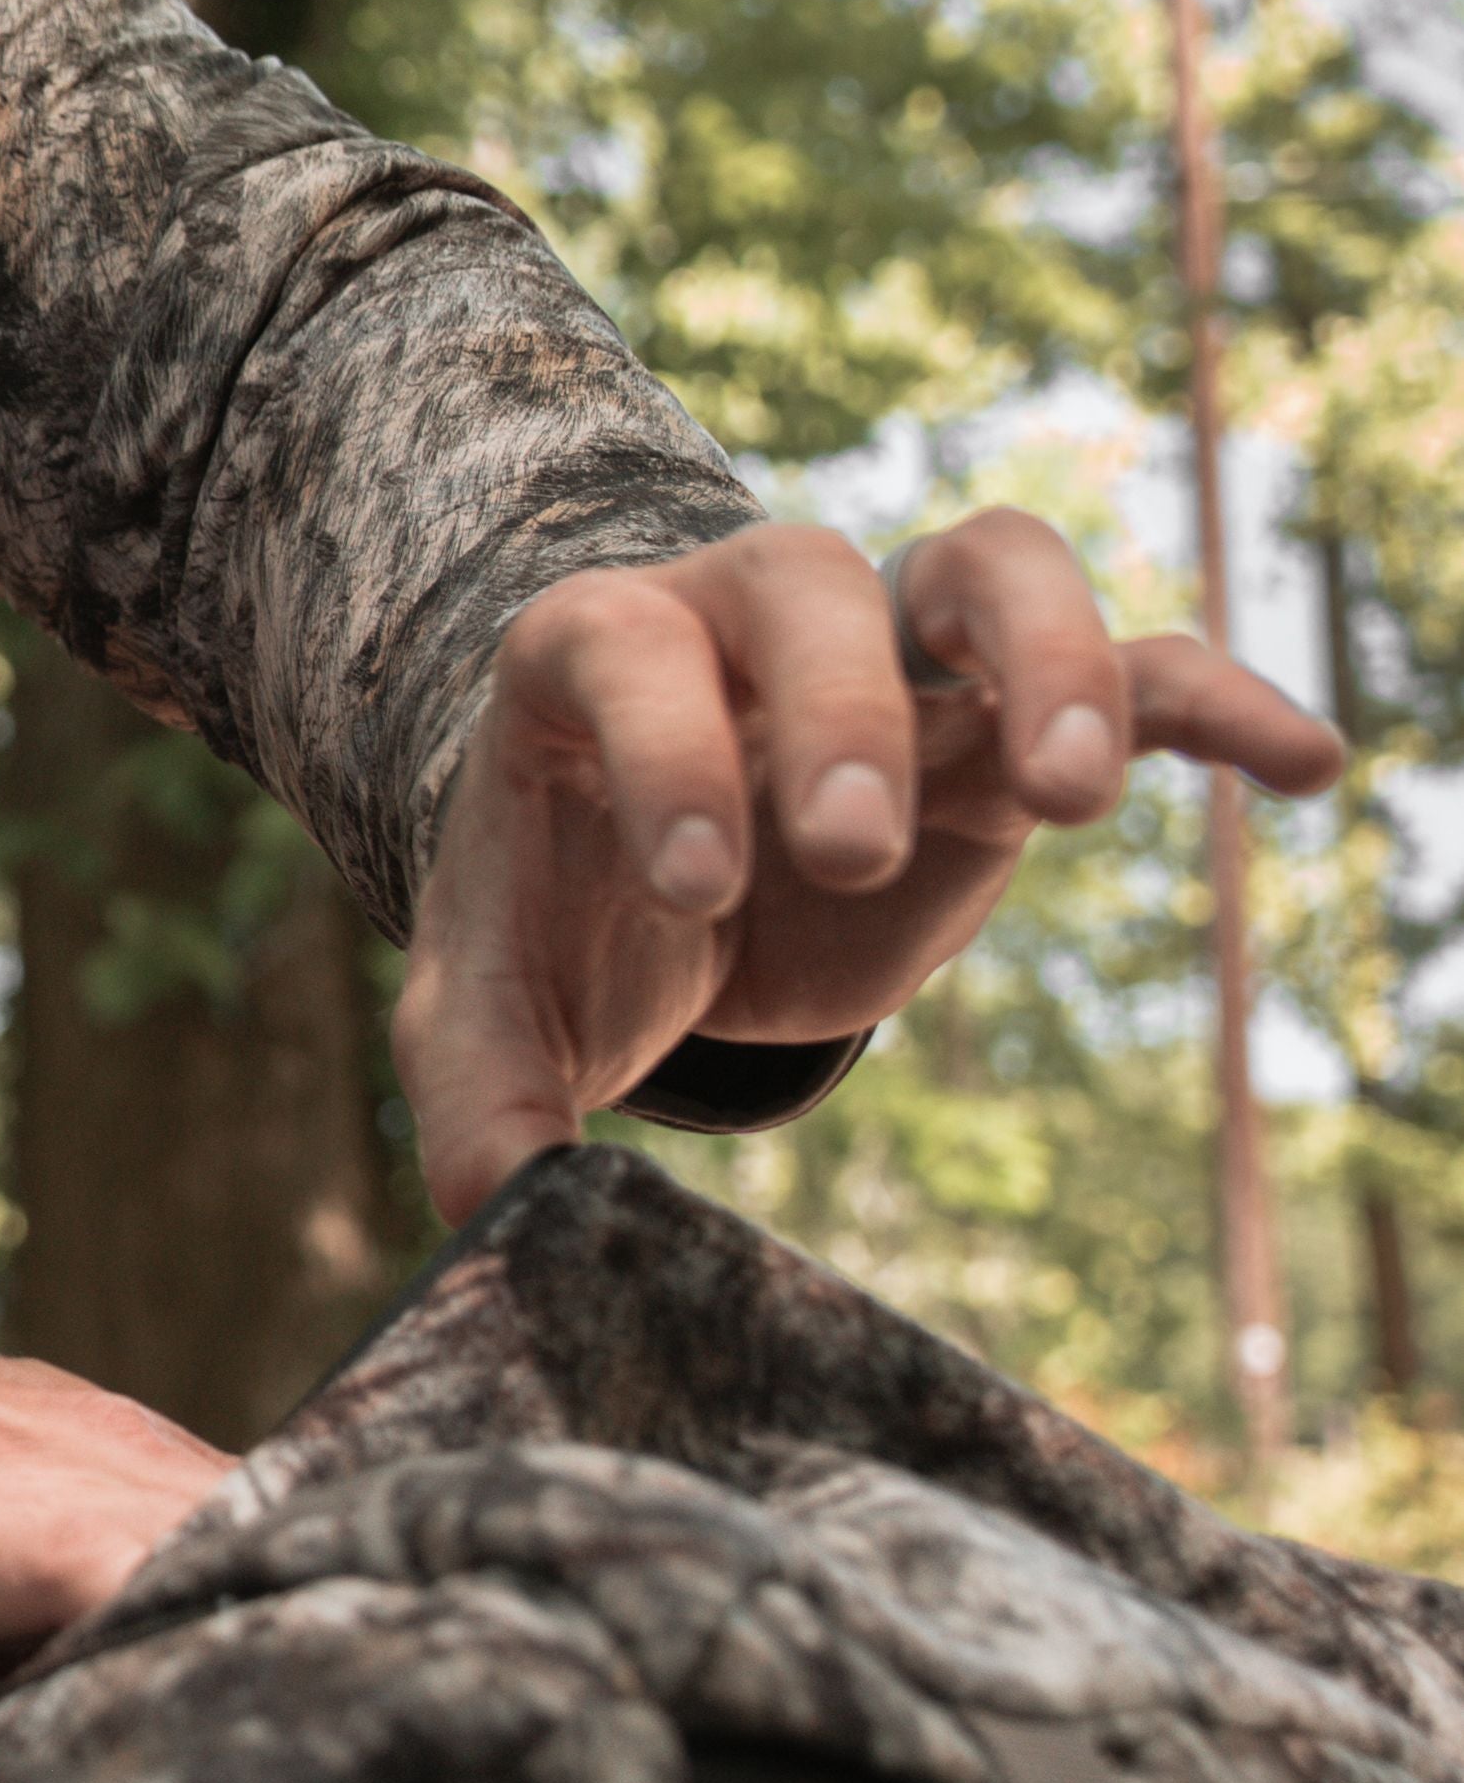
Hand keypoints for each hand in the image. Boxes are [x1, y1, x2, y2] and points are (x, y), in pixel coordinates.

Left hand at [393, 511, 1341, 1223]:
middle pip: (809, 579)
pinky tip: (1301, 765)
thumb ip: (480, 1093)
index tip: (698, 884)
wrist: (641, 891)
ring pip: (986, 567)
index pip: (621, 643)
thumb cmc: (559, 920)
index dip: (665, 746)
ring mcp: (886, 660)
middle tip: (844, 853)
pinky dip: (1211, 701)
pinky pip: (1130, 667)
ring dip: (1042, 657)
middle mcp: (743, 624)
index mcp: (592, 660)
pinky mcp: (994, 730)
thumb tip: (500, 1215)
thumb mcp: (489, 1007)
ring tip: (1074, 795)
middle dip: (837, 711)